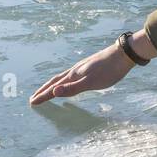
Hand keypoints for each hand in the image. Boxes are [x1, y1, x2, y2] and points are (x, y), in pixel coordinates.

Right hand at [29, 31, 156, 105]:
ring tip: (47, 90)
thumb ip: (73, 88)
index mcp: (74, 75)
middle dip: (43, 90)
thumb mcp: (91, 82)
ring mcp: (82, 68)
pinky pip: (70, 76)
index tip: (32, 102)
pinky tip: (70, 81)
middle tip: (34, 98)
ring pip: (62, 77)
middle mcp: (75, 70)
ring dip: (52, 85)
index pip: (54, 87)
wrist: (123, 54)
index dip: (43, 95)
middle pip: (55, 81)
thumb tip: (53, 92)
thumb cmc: (109, 70)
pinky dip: (64, 81)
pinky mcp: (89, 67)